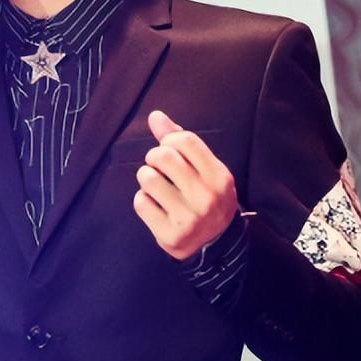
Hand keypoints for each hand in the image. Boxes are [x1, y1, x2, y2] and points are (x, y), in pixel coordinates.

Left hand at [133, 109, 238, 259]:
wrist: (216, 245)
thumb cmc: (206, 196)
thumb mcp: (204, 169)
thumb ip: (181, 141)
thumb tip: (155, 116)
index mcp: (220, 177)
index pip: (185, 140)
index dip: (169, 140)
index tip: (170, 148)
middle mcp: (206, 197)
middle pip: (163, 156)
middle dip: (155, 157)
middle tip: (160, 168)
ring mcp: (188, 218)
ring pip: (147, 178)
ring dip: (147, 179)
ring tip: (158, 187)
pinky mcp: (170, 235)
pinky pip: (140, 202)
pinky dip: (143, 201)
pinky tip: (156, 206)